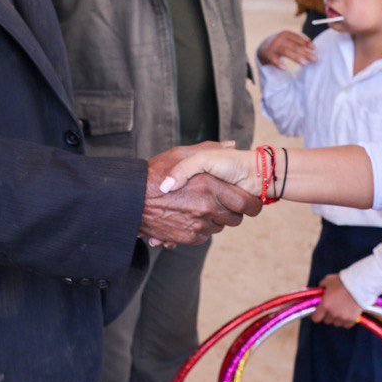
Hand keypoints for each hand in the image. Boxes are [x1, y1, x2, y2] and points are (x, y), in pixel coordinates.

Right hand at [140, 143, 259, 246]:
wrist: (130, 198)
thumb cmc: (155, 172)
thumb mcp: (182, 153)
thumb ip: (210, 148)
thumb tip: (230, 144)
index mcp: (210, 186)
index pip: (246, 203)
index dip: (251, 203)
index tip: (248, 200)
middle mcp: (207, 208)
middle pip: (235, 218)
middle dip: (231, 212)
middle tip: (220, 202)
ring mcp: (198, 225)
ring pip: (218, 227)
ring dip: (213, 220)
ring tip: (198, 207)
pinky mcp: (188, 237)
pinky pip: (204, 235)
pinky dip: (200, 228)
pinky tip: (188, 216)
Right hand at [257, 30, 315, 67]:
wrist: (262, 49)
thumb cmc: (280, 45)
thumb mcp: (288, 41)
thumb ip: (298, 43)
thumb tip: (313, 49)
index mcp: (285, 34)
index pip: (296, 37)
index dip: (305, 42)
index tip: (314, 48)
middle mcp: (279, 39)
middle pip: (293, 45)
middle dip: (304, 52)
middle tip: (314, 59)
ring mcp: (272, 47)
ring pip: (285, 51)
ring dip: (296, 57)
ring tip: (304, 64)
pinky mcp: (267, 55)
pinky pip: (273, 59)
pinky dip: (278, 63)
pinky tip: (284, 68)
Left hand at [312, 273, 362, 327]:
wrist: (359, 284)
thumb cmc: (343, 281)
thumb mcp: (328, 280)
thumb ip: (322, 286)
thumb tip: (320, 290)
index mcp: (324, 305)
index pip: (316, 318)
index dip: (317, 315)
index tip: (320, 312)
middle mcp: (332, 313)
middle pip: (327, 320)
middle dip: (328, 315)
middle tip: (333, 307)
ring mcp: (343, 317)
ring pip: (337, 323)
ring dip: (337, 318)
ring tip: (342, 308)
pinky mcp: (352, 319)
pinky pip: (346, 324)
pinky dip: (346, 320)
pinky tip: (348, 312)